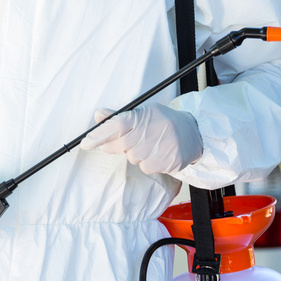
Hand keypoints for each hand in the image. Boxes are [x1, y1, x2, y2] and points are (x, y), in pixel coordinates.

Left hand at [79, 103, 202, 174]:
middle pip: (121, 145)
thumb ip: (120, 117)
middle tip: (128, 141)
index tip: (85, 143)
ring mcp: (159, 147)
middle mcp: (151, 130)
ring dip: (136, 153)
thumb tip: (98, 115)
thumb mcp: (144, 113)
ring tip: (151, 144)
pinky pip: (145, 167)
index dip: (99, 134)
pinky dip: (148, 162)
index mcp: (144, 115)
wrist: (195, 134)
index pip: (117, 124)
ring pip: (133, 157)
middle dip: (116, 146)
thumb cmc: (165, 122)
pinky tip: (158, 153)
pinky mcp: (165, 162)